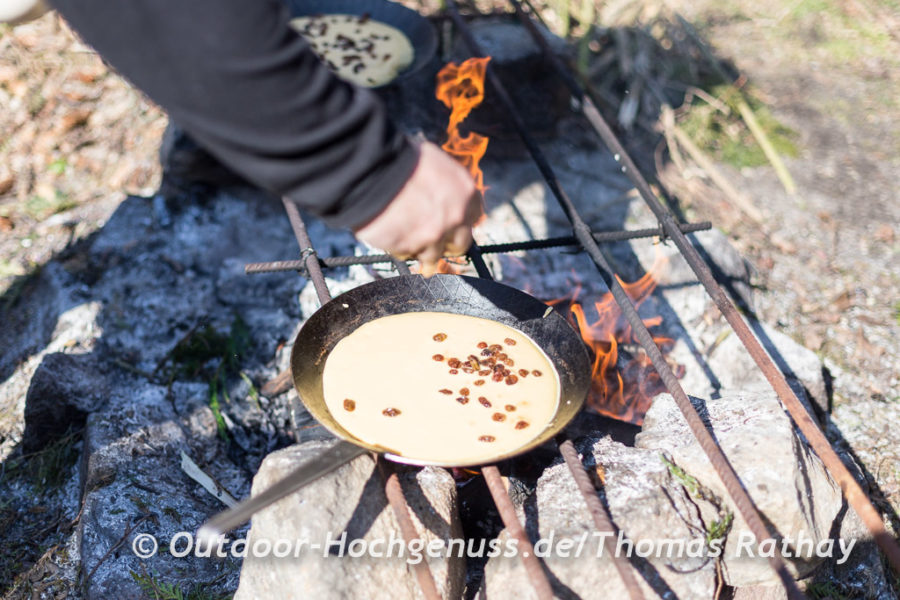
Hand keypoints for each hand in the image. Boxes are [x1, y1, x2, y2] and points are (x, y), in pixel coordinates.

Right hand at [354, 141, 482, 276]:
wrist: (373, 171)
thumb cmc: (400, 159)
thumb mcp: (434, 161)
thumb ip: (445, 183)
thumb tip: (442, 192)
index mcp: (466, 192)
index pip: (474, 217)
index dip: (461, 223)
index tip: (452, 225)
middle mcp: (456, 216)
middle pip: (459, 245)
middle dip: (446, 244)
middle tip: (431, 238)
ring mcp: (435, 235)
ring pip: (433, 255)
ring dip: (420, 249)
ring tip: (405, 237)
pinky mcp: (413, 247)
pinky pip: (408, 255)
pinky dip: (400, 250)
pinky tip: (392, 236)